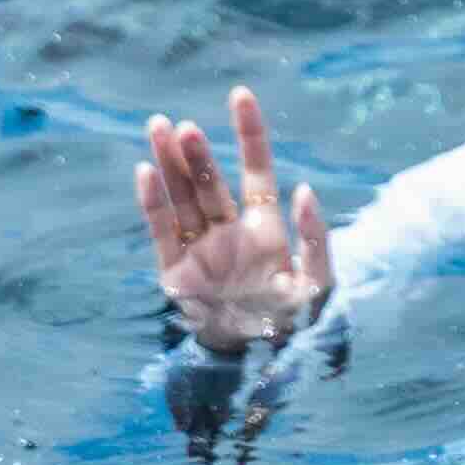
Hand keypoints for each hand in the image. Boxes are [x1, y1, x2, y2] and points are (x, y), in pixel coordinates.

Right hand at [140, 87, 335, 354]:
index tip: (240, 96)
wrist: (260, 368)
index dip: (248, 134)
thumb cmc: (295, 327)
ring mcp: (201, 250)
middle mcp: (229, 232)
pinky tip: (144, 171)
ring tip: (160, 127)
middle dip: (197, 153)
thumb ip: (316, 239)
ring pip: (182, 197)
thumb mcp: (319, 284)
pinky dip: (152, 202)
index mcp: (265, 228)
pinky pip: (161, 231)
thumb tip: (302, 189)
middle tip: (186, 125)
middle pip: (209, 181)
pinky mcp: (176, 273)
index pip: (255, 171)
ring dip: (171, 164)